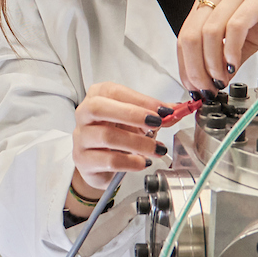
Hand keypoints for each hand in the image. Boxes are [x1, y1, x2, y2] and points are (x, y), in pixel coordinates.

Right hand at [71, 81, 171, 196]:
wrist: (99, 164)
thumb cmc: (116, 135)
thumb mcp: (135, 121)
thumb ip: (155, 114)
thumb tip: (177, 110)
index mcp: (96, 97)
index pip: (114, 92)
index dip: (140, 100)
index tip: (163, 109)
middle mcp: (84, 115)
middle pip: (99, 108)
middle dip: (131, 114)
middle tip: (156, 123)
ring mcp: (81, 138)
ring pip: (106, 136)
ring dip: (137, 142)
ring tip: (156, 149)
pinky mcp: (83, 160)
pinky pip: (108, 160)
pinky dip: (130, 162)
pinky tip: (142, 162)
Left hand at [177, 0, 257, 92]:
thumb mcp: (250, 37)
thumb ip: (231, 57)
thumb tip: (216, 82)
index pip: (185, 36)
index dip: (185, 67)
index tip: (193, 88)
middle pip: (191, 35)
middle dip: (194, 69)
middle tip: (205, 90)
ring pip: (208, 32)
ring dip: (212, 64)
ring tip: (220, 81)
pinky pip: (235, 26)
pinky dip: (230, 50)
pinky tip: (233, 66)